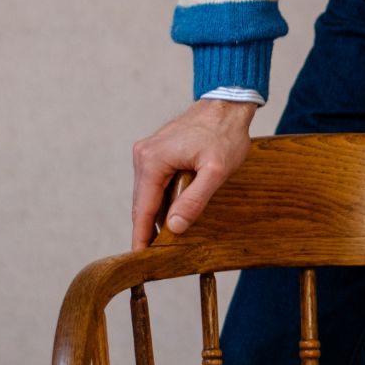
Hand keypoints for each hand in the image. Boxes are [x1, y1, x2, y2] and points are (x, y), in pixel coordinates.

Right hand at [130, 98, 256, 250]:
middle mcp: (143, 155)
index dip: (141, 237)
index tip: (137, 260)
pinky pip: (155, 183)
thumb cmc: (225, 135)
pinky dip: (162, 200)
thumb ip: (194, 199)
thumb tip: (173, 226)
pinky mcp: (157, 152)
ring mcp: (148, 153)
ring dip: (157, 215)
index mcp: (152, 161)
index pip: (142, 209)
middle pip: (143, 203)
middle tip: (155, 258)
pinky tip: (172, 213)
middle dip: (149, 229)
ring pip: (149, 194)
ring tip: (165, 241)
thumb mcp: (216, 171)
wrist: (227, 105)